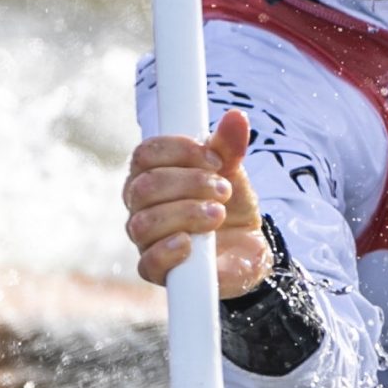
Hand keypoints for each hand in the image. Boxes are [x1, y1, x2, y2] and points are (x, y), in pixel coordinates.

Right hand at [123, 108, 273, 298]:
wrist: (247, 248)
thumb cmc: (229, 205)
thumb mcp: (232, 172)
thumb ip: (229, 146)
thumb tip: (236, 117)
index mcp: (152, 174)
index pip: (145, 153)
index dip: (180, 151)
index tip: (216, 159)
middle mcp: (140, 206)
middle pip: (144, 187)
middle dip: (190, 184)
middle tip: (223, 191)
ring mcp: (145, 239)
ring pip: (144, 222)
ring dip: (187, 214)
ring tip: (217, 215)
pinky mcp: (156, 270)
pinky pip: (148, 262)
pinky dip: (170, 250)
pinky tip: (191, 244)